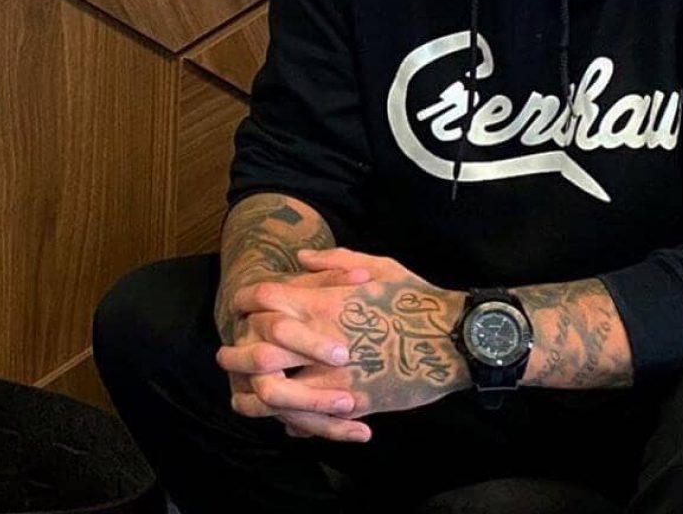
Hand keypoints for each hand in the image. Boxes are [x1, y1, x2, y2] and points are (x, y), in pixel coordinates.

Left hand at [224, 248, 469, 434]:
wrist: (455, 339)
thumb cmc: (416, 299)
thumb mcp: (378, 265)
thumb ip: (333, 261)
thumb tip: (300, 260)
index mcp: (323, 302)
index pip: (262, 299)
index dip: (244, 301)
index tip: (239, 307)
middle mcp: (320, 339)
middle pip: (256, 349)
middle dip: (235, 353)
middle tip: (227, 356)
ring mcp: (334, 376)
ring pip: (273, 393)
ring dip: (253, 395)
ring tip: (246, 395)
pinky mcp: (351, 404)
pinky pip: (309, 419)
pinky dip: (294, 422)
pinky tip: (290, 422)